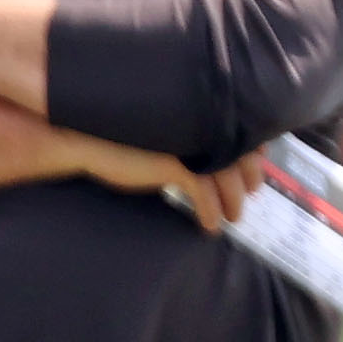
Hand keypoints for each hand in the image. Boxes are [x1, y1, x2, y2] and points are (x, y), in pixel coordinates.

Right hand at [82, 135, 264, 232]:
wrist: (86, 143)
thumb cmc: (119, 140)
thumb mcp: (161, 138)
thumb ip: (184, 141)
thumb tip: (201, 156)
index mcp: (197, 116)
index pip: (239, 130)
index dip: (253, 150)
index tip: (256, 165)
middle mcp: (198, 127)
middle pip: (240, 153)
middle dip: (250, 177)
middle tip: (251, 194)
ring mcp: (188, 145)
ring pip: (226, 176)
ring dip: (233, 201)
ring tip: (233, 218)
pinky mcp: (173, 166)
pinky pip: (203, 192)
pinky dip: (210, 211)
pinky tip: (209, 225)